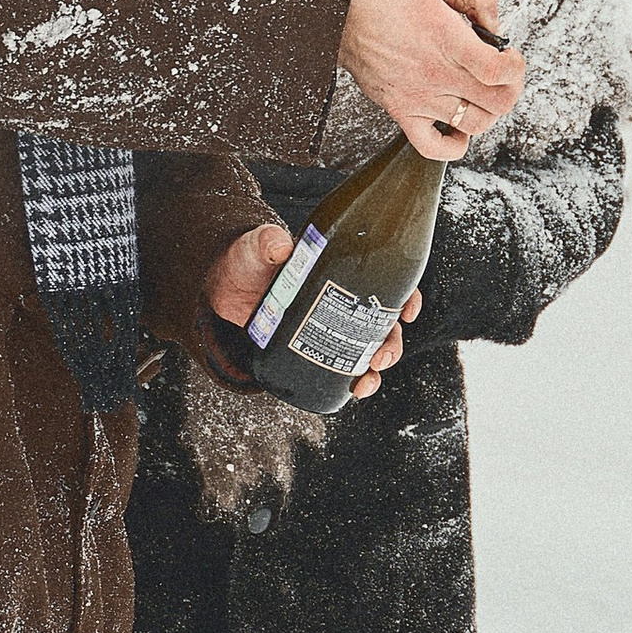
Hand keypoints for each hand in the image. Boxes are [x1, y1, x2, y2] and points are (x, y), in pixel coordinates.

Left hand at [202, 222, 419, 400]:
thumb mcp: (257, 248)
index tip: (408, 312)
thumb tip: (280, 246)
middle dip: (392, 343)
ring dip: (376, 368)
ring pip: (368, 347)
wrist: (222, 288)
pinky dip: (354, 379)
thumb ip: (266, 242)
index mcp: (342, 268)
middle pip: (384, 321)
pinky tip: (354, 391)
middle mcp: (343, 297)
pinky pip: (342, 364)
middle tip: (381, 357)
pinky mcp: (313, 345)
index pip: (388, 278)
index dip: (406, 295)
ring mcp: (329, 323)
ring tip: (366, 382)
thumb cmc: (246, 261)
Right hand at [338, 0, 526, 161]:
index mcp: (447, 40)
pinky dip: (454, 146)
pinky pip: (433, 148)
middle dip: (510, 89)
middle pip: (496, 103)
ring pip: (474, 125)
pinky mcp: (402, 112)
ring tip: (481, 95)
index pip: (498, 71)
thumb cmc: (388, 1)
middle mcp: (436, 74)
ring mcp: (419, 98)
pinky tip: (458, 127)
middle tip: (503, 76)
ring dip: (488, 112)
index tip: (510, 56)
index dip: (515, 67)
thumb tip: (498, 26)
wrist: (341, 20)